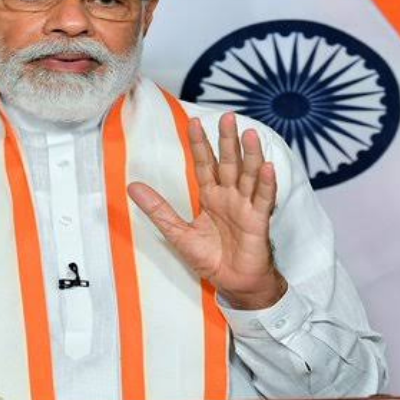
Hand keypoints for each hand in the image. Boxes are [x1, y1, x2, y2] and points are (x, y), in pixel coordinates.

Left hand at [127, 112, 286, 309]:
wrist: (234, 283)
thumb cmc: (211, 259)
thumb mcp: (178, 233)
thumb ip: (158, 209)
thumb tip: (133, 186)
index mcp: (211, 197)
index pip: (204, 164)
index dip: (200, 144)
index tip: (193, 122)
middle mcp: (229, 196)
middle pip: (228, 163)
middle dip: (227, 140)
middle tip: (227, 116)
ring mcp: (246, 206)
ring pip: (248, 175)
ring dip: (250, 155)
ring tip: (249, 134)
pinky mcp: (259, 221)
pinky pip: (263, 199)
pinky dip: (265, 183)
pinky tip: (266, 167)